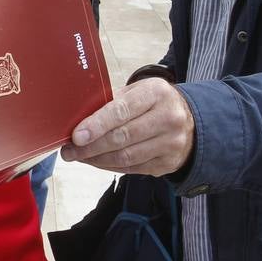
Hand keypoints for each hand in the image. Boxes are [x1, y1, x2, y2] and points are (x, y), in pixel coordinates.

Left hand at [60, 78, 194, 175]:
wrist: (192, 122)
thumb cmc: (154, 104)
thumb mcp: (139, 92)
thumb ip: (112, 102)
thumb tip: (78, 119)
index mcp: (157, 93)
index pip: (122, 110)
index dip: (97, 125)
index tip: (76, 136)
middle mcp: (168, 118)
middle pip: (122, 137)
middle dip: (90, 146)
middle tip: (69, 151)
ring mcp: (171, 143)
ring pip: (125, 157)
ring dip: (96, 159)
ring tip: (78, 156)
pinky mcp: (168, 163)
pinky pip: (132, 168)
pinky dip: (109, 166)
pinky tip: (96, 161)